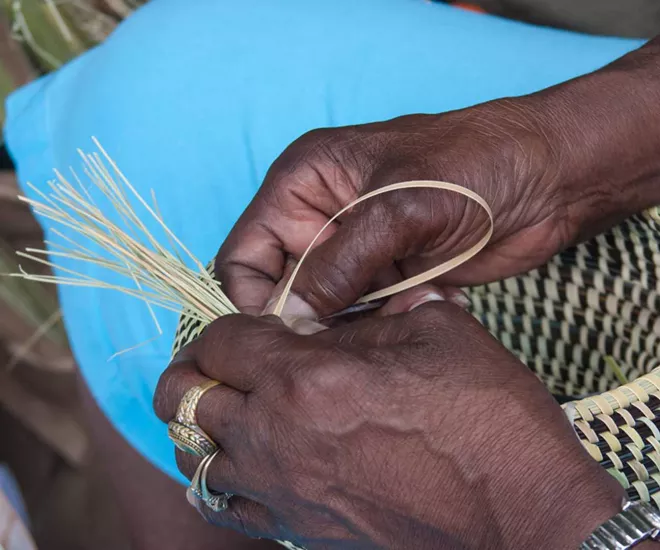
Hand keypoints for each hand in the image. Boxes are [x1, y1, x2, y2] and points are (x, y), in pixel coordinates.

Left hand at [154, 296, 623, 548]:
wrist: (523, 516)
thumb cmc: (488, 418)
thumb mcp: (437, 331)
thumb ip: (375, 312)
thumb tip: (347, 307)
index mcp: (307, 377)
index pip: (219, 340)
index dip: (228, 324)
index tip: (254, 326)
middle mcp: (276, 435)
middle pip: (182, 396)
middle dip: (197, 369)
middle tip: (226, 360)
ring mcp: (282, 490)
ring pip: (194, 453)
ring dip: (205, 421)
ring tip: (236, 406)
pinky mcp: (299, 529)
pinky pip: (225, 502)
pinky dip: (222, 473)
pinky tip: (253, 457)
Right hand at [215, 38, 659, 318]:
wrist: (548, 179)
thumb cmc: (474, 165)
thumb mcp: (398, 208)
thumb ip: (339, 264)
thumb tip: (291, 320)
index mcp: (303, 184)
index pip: (243, 254)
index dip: (254, 299)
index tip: (285, 337)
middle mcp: (319, 219)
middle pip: (281, 289)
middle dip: (309, 317)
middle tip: (347, 337)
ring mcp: (354, 252)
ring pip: (323, 310)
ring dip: (352, 323)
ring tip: (398, 311)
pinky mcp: (387, 278)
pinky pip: (362, 318)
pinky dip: (383, 324)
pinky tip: (422, 304)